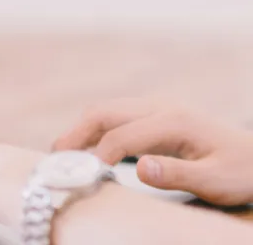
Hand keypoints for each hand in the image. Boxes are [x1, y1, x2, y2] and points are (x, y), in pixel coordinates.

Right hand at [53, 102, 252, 205]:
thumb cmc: (241, 172)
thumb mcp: (217, 182)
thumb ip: (178, 175)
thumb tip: (139, 168)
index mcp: (174, 121)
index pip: (121, 136)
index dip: (97, 156)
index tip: (82, 177)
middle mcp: (161, 107)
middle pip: (105, 112)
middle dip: (75, 133)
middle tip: (55, 158)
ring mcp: (156, 108)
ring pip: (106, 111)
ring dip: (81, 129)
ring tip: (62, 154)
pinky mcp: (154, 115)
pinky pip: (115, 117)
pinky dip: (94, 130)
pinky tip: (86, 149)